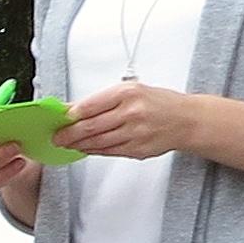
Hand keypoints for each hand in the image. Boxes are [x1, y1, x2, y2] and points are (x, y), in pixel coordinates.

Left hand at [54, 82, 199, 163]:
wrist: (186, 120)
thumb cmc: (158, 103)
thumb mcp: (131, 91)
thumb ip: (102, 100)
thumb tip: (73, 109)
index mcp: (127, 93)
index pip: (89, 106)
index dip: (69, 116)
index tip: (58, 120)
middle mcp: (131, 113)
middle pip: (90, 127)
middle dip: (68, 134)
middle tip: (57, 137)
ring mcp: (135, 133)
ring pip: (97, 142)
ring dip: (78, 145)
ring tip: (67, 144)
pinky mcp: (137, 149)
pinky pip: (109, 151)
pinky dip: (94, 150)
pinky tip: (86, 148)